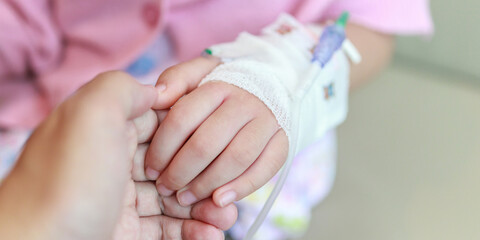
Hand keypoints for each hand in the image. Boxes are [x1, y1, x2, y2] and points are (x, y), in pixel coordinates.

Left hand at [0, 71, 236, 239]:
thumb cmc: (66, 183)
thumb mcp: (90, 115)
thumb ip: (122, 89)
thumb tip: (157, 90)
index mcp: (108, 131)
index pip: (163, 125)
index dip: (195, 135)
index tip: (220, 146)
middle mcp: (115, 163)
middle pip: (175, 164)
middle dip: (206, 176)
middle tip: (226, 193)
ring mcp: (121, 200)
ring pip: (176, 199)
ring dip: (205, 207)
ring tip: (225, 218)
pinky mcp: (126, 233)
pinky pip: (167, 229)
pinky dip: (193, 232)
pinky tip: (211, 233)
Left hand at [145, 57, 288, 206]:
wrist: (267, 88)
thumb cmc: (221, 89)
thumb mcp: (195, 75)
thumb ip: (174, 81)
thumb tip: (157, 97)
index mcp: (218, 86)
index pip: (182, 119)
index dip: (162, 148)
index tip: (150, 169)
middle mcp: (245, 102)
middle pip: (207, 143)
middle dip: (181, 171)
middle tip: (165, 188)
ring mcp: (267, 122)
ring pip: (236, 159)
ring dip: (207, 184)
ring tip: (186, 199)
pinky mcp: (283, 142)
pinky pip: (265, 169)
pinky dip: (242, 188)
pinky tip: (220, 201)